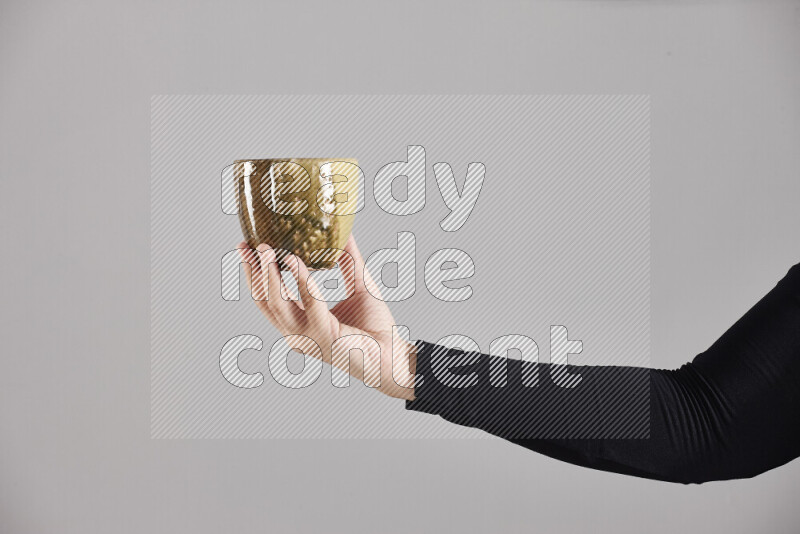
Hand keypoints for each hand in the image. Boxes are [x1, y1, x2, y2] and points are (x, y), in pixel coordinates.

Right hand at [237, 235, 415, 399]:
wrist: (395, 355)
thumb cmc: (376, 327)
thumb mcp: (358, 285)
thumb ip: (348, 261)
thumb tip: (344, 231)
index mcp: (299, 324)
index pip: (267, 299)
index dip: (254, 274)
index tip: (246, 248)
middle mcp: (297, 334)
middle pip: (264, 302)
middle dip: (253, 272)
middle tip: (248, 245)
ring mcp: (308, 338)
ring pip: (278, 304)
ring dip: (269, 275)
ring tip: (267, 248)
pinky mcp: (324, 336)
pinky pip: (309, 303)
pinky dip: (301, 281)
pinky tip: (296, 261)